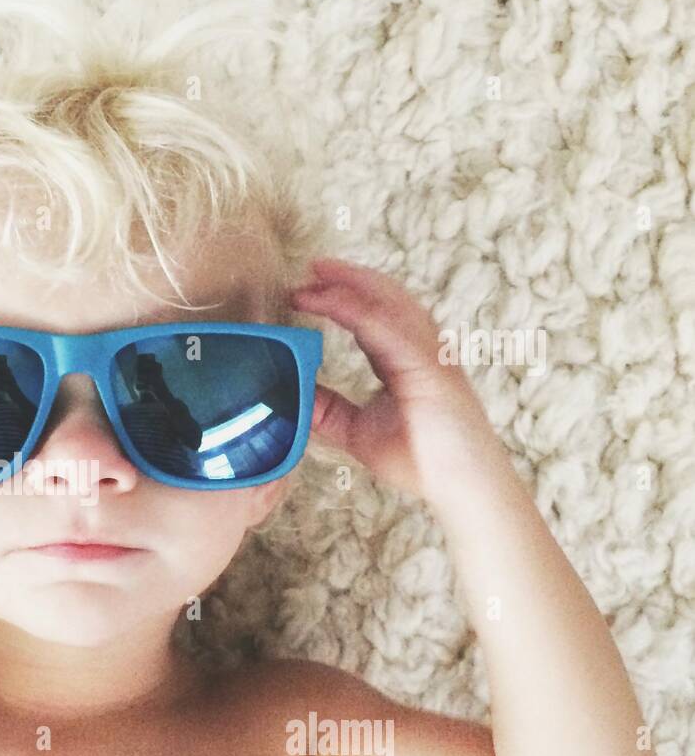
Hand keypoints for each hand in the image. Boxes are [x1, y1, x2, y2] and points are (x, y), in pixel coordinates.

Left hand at [291, 258, 504, 501]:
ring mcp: (429, 356)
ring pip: (391, 304)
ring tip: (320, 274)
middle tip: (310, 268)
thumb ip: (330, 411)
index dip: (341, 300)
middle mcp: (420, 350)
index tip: (306, 291)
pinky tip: (337, 304)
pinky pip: (393, 331)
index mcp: (405, 361)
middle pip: (385, 299)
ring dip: (353, 286)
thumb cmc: (421, 461)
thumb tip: (294, 396)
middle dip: (347, 279)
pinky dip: (363, 313)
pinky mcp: (431, 368)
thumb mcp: (358, 431)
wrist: (460, 487)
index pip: (372, 318)